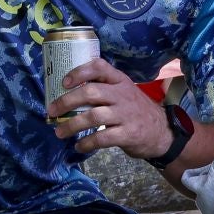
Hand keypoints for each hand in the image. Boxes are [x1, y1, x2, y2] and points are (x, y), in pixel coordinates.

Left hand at [46, 58, 170, 158]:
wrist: (162, 132)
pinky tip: (79, 146)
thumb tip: (67, 93)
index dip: (79, 72)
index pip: (99, 67)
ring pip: (93, 117)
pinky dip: (86, 143)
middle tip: (51, 111)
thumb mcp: (124, 92)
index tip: (64, 82)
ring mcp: (125, 115)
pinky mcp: (128, 134)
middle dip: (66, 102)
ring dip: (71, 125)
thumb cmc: (135, 110)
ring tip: (59, 132)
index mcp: (120, 81)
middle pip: (90, 93)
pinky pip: (102, 138)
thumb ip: (103, 89)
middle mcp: (122, 95)